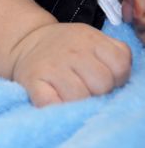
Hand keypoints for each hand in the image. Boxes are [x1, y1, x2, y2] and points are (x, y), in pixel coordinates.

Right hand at [11, 23, 131, 106]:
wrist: (26, 41)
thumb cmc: (67, 47)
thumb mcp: (93, 39)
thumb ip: (114, 53)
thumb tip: (121, 81)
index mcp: (90, 39)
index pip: (119, 67)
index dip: (117, 78)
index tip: (105, 78)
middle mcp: (71, 52)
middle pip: (101, 85)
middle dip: (97, 91)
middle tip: (86, 87)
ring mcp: (51, 67)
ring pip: (79, 98)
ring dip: (78, 102)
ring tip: (71, 95)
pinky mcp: (32, 81)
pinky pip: (50, 103)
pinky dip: (56, 108)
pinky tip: (56, 102)